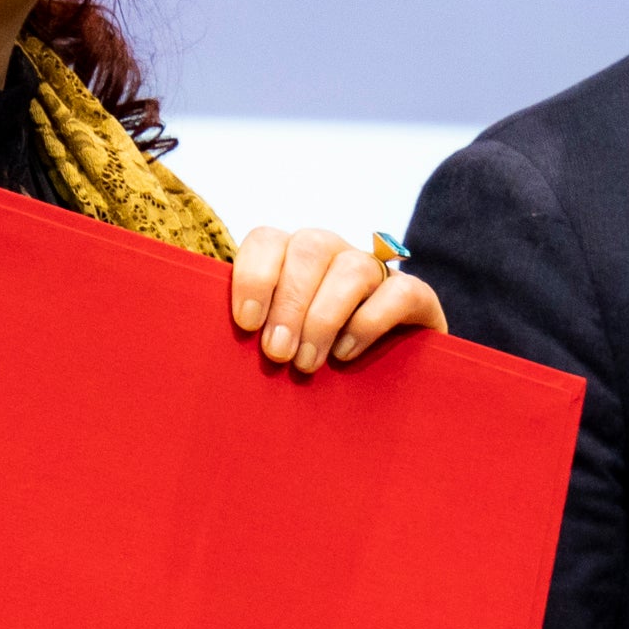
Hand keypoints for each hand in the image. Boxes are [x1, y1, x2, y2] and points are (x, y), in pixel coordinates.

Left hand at [227, 227, 445, 372]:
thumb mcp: (277, 346)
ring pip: (353, 267)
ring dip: (324, 317)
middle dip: (289, 303)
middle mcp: (334, 256)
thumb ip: (255, 335)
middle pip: (310, 248)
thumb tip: (210, 354)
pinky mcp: (418, 297)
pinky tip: (347, 353)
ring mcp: (377, 273)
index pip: (268, 239)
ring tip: (307, 364)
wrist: (385, 389)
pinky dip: (369, 322)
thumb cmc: (312, 367)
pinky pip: (399, 291)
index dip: (255, 275)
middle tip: (277, 354)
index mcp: (293, 260)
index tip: (247, 323)